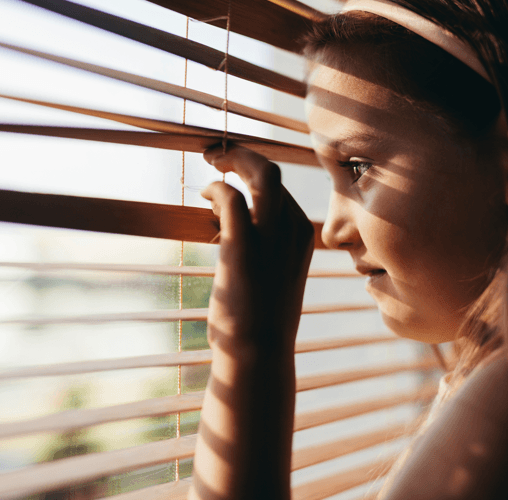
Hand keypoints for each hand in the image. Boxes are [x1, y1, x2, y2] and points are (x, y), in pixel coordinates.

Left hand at [202, 145, 314, 357]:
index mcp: (303, 238)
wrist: (258, 354)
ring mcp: (271, 236)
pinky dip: (217, 188)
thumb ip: (263, 255)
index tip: (232, 176)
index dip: (253, 176)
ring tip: (211, 159)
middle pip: (272, 172)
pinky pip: (233, 198)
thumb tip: (235, 239)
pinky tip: (204, 194)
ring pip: (260, 174)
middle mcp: (292, 231)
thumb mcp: (271, 282)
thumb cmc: (261, 325)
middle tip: (218, 153)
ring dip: (233, 160)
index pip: (280, 190)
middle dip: (244, 155)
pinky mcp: (243, 244)